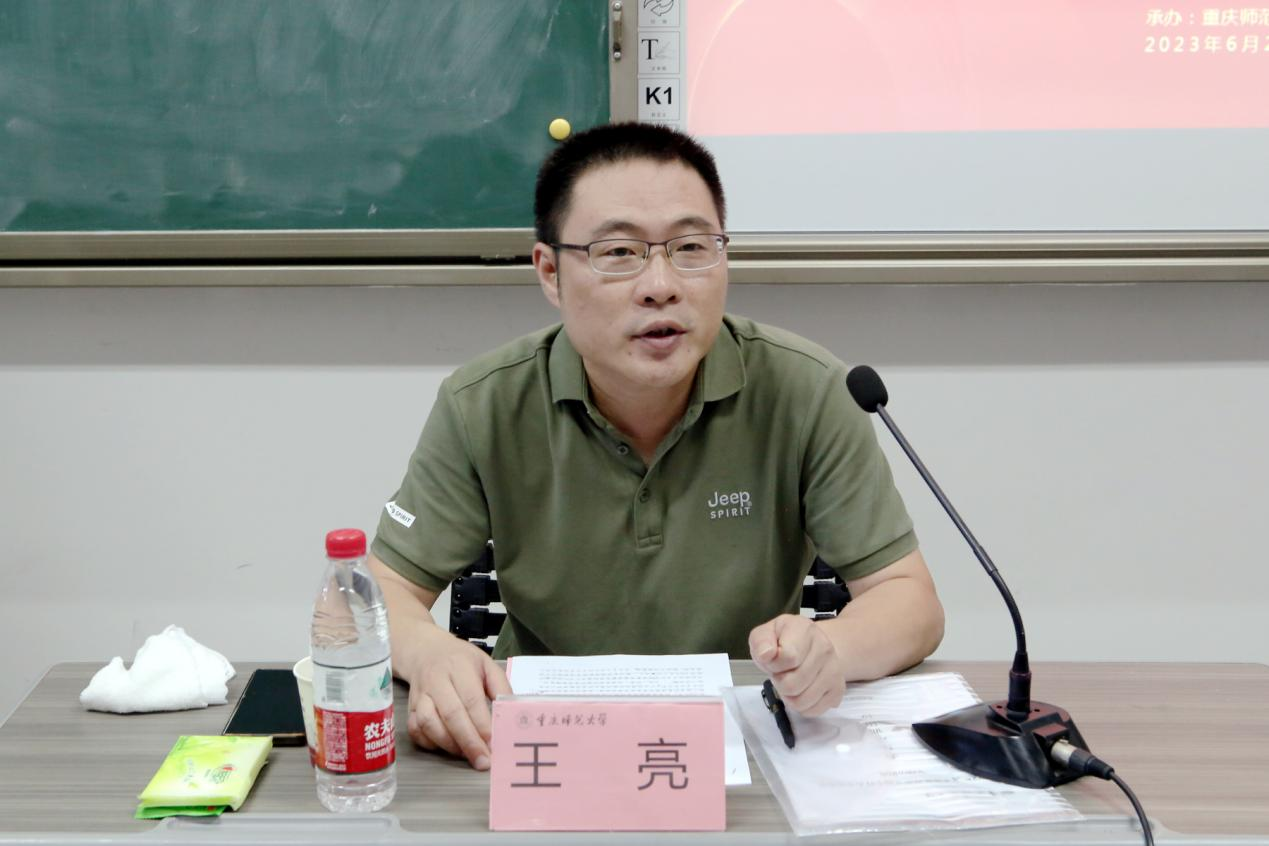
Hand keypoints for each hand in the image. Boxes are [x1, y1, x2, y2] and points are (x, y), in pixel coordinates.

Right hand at [403, 634, 511, 769]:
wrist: (426, 652)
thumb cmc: (461, 660)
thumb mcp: (486, 664)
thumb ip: (501, 687)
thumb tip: (510, 713)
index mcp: (459, 666)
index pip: (471, 699)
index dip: (482, 724)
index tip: (493, 743)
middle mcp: (436, 680)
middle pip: (451, 714)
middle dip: (468, 741)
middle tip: (483, 760)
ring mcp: (420, 695)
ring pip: (429, 724)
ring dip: (449, 745)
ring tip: (467, 754)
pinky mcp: (409, 708)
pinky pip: (416, 730)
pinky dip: (430, 743)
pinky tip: (446, 747)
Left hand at [748, 613, 846, 715]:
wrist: (811, 647)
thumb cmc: (783, 642)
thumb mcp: (765, 634)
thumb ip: (761, 641)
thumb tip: (766, 654)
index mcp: (804, 629)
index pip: (788, 657)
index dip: (773, 664)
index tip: (773, 659)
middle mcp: (824, 647)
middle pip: (792, 684)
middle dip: (779, 682)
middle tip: (781, 673)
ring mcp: (834, 669)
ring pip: (802, 701)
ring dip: (789, 696)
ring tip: (791, 680)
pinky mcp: (838, 689)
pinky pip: (813, 710)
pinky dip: (802, 706)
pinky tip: (802, 690)